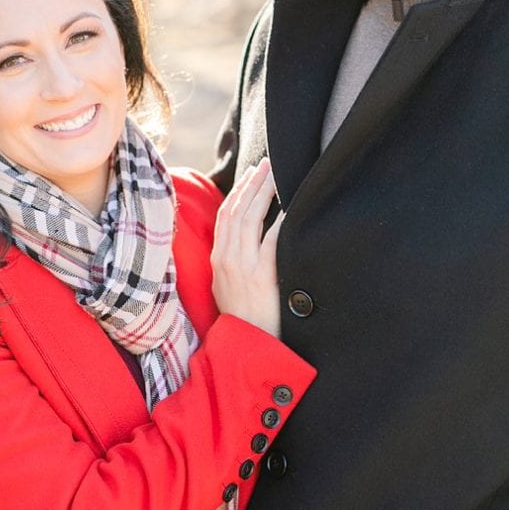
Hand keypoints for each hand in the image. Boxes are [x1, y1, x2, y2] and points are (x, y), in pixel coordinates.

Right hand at [211, 158, 283, 335]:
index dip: (237, 192)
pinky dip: (280, 221)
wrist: (247, 345)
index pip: (224, 216)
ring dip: (264, 193)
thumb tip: (250, 238)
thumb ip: (235, 260)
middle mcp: (226, 259)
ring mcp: (242, 267)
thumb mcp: (229, 286)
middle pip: (236, 211)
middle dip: (251, 184)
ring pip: (250, 219)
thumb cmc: (245, 318)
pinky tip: (290, 207)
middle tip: (266, 164)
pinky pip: (271, 241)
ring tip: (275, 175)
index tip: (250, 174)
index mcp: (218, 260)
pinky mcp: (261, 276)